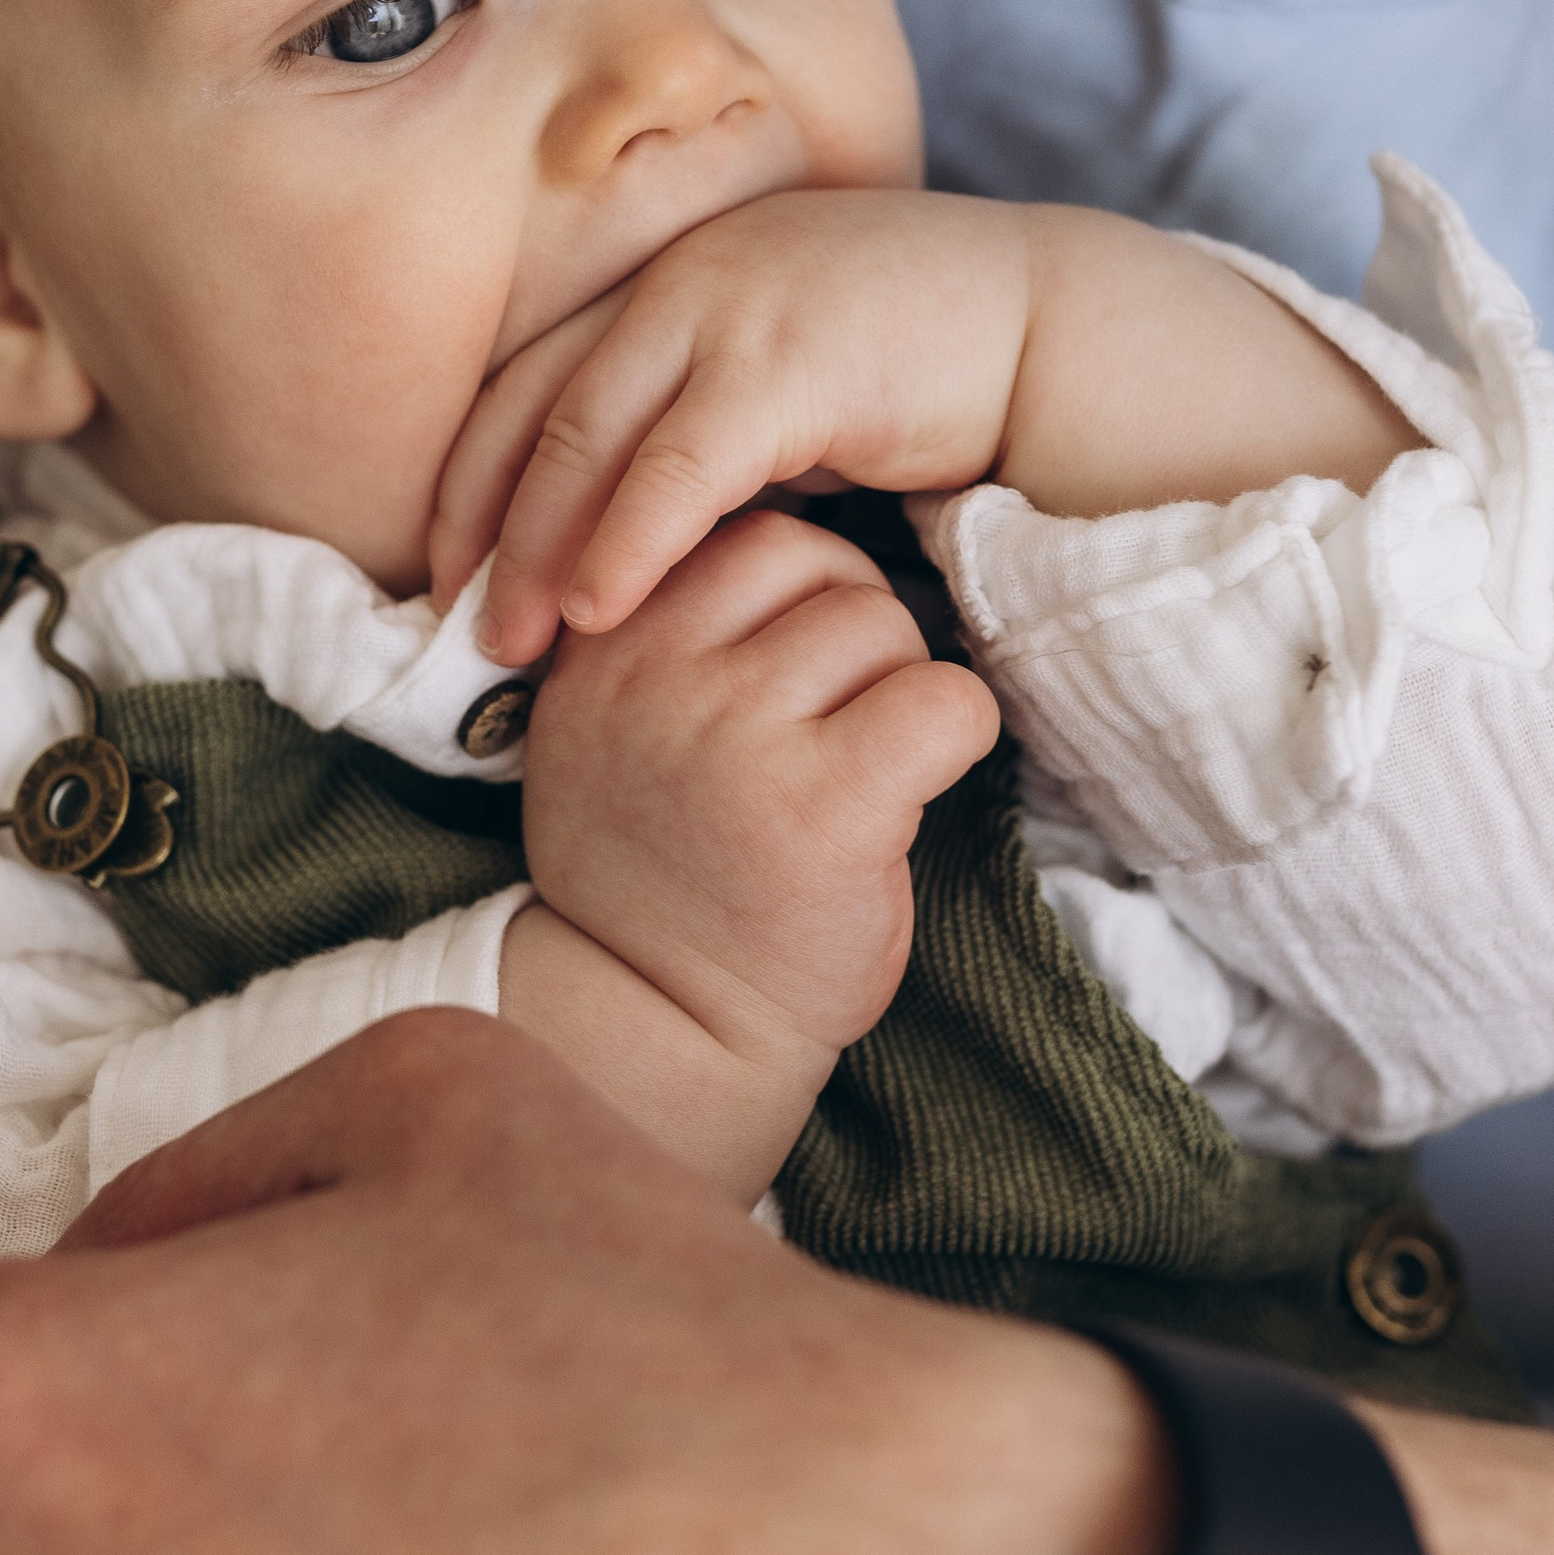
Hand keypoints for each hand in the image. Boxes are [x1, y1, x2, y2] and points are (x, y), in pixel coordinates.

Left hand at [435, 188, 1032, 664]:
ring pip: (589, 436)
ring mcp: (728, 309)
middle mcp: (678, 278)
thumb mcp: (776, 384)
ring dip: (538, 545)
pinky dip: (627, 541)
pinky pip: (680, 467)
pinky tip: (600, 611)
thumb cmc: (917, 369)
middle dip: (485, 524)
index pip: (529, 378)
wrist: (1048, 328)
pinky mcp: (787, 363)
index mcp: (665, 278)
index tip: (444, 569)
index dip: (472, 477)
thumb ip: (698, 428)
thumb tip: (621, 521)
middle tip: (456, 625)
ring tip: (509, 642)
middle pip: (537, 407)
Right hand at [504, 510, 995, 1189]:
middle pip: (816, 563)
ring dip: (898, 689)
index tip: (794, 669)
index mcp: (599, 646)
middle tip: (846, 718)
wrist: (650, 1024)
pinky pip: (944, 701)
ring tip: (866, 769)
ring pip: (882, 624)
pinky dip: (955, 737)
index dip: (794, 591)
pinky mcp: (822, 805)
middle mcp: (651, 677)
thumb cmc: (656, 876)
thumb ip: (664, 637)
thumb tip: (783, 530)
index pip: (735, 530)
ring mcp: (733, 736)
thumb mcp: (608, 732)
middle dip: (853, 627)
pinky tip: (912, 795)